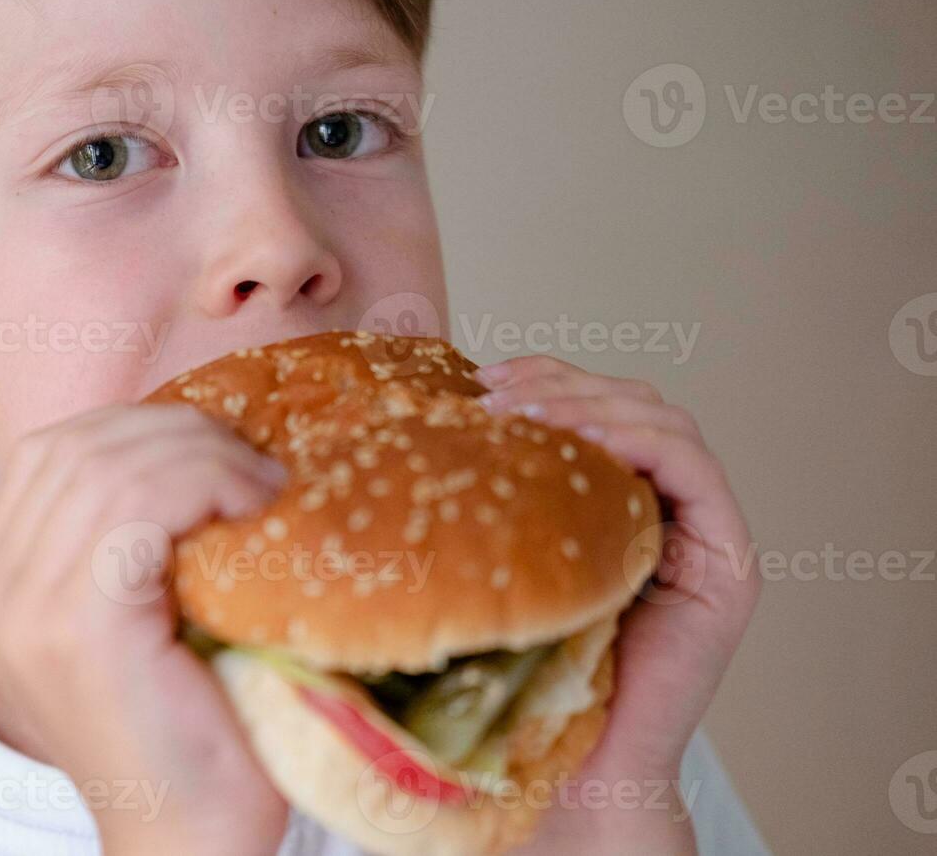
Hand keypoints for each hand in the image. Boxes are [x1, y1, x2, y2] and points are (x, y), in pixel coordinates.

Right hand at [0, 403, 291, 855]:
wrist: (188, 842)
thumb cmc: (188, 738)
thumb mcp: (141, 623)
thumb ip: (130, 546)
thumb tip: (192, 448)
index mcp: (0, 591)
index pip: (51, 455)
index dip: (138, 427)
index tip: (216, 447)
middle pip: (76, 447)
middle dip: (174, 428)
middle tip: (250, 456)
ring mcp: (27, 611)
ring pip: (108, 466)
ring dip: (200, 452)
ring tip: (261, 481)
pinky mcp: (78, 626)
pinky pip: (137, 507)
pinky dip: (203, 482)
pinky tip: (250, 504)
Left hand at [473, 355, 760, 854]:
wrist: (570, 768)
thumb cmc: (524, 672)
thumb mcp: (501, 559)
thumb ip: (494, 498)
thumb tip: (419, 425)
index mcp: (619, 501)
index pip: (600, 406)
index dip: (549, 378)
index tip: (484, 379)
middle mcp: (669, 510)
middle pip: (634, 402)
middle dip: (565, 383)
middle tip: (496, 394)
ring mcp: (705, 536)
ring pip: (666, 422)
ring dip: (594, 405)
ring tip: (526, 416)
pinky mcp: (727, 566)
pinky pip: (697, 471)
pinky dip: (641, 442)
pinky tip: (584, 445)